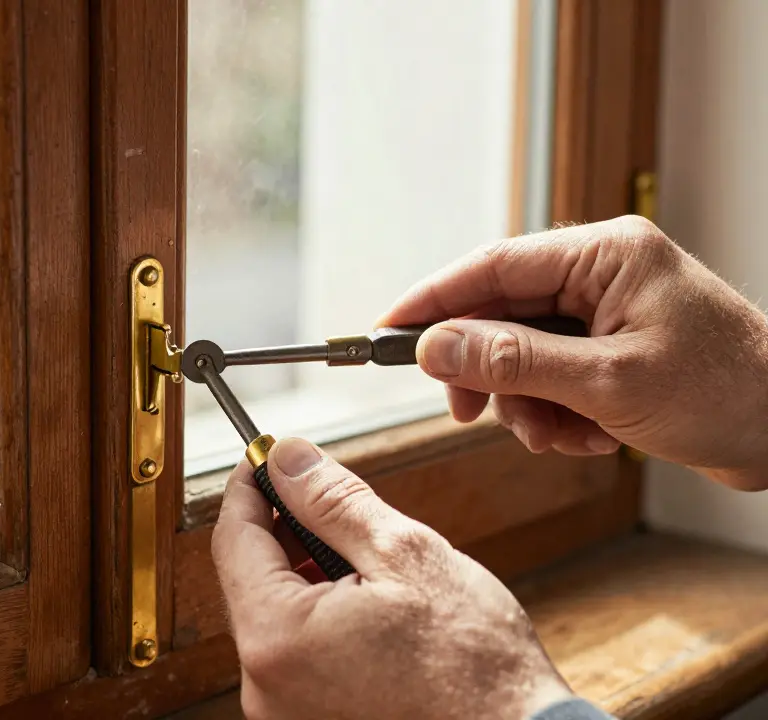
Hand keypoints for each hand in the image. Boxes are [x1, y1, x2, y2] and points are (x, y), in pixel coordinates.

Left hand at [212, 437, 573, 719]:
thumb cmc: (474, 665)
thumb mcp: (405, 555)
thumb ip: (333, 501)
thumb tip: (287, 458)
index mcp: (276, 638)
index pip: (233, 539)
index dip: (250, 488)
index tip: (268, 456)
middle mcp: (263, 686)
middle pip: (249, 578)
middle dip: (285, 530)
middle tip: (329, 498)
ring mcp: (283, 712)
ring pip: (274, 614)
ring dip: (306, 573)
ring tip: (368, 560)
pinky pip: (295, 652)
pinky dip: (319, 616)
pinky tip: (368, 604)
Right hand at [379, 215, 767, 489]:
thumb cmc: (726, 392)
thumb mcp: (606, 381)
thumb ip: (512, 361)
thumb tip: (435, 347)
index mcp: (605, 253)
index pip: (492, 265)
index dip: (433, 299)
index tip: (386, 330)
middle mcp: (601, 271)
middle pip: (500, 313)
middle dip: (488, 372)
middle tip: (466, 413)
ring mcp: (607, 308)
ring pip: (521, 352)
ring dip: (528, 404)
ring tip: (563, 436)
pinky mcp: (612, 344)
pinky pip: (550, 374)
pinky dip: (556, 412)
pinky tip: (591, 435)